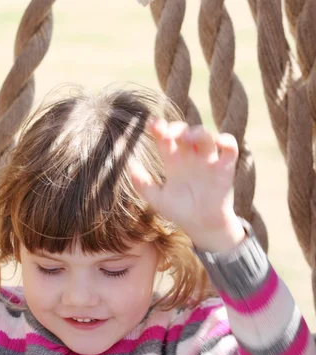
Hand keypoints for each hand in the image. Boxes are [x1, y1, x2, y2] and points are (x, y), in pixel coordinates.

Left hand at [130, 119, 244, 251]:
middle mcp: (190, 157)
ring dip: (198, 132)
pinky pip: (230, 148)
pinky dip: (227, 140)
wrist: (201, 226)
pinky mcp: (225, 168)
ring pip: (206, 136)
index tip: (151, 124)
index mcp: (174, 161)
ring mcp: (208, 161)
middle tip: (167, 134)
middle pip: (184, 132)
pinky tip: (219, 140)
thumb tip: (127, 166)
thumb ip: (142, 183)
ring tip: (187, 138)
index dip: (159, 127)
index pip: (166, 137)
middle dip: (176, 128)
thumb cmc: (180, 211)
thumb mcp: (157, 199)